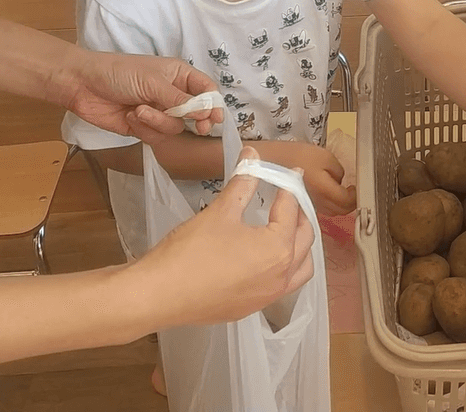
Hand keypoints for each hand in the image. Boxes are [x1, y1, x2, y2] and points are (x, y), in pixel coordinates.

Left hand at [50, 48, 223, 136]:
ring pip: (175, 127)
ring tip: (139, 111)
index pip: (206, 90)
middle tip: (199, 128)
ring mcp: (158, 112)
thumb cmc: (118, 73)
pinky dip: (145, 129)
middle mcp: (172, 95)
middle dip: (195, 120)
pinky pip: (156, 136)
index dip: (214, 104)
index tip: (216, 118)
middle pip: (196, 113)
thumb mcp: (153, 82)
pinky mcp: (144, 128)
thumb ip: (181, 100)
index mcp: (178, 76)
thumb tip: (207, 112)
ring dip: (158, 121)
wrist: (82, 86)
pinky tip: (130, 117)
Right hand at [122, 147, 315, 328]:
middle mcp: (282, 275)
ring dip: (300, 246)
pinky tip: (269, 259)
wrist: (160, 295)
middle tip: (290, 198)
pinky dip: (286, 268)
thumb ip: (243, 183)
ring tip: (288, 228)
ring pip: (301, 268)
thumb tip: (252, 155)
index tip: (291, 174)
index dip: (290, 187)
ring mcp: (268, 296)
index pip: (291, 210)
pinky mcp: (252, 308)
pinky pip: (283, 286)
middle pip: (305, 239)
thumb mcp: (220, 211)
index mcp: (278, 248)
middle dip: (300, 215)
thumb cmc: (191, 250)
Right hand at [270, 144, 356, 216]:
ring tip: (341, 191)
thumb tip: (340, 182)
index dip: (356, 196)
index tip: (357, 187)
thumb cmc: (297, 156)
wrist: (272, 160)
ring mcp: (310, 206)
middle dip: (350, 202)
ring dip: (339, 205)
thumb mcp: (325, 156)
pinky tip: (326, 194)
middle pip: (341, 211)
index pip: (347, 202)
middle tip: (352, 190)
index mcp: (325, 191)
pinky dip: (329, 204)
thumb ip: (339, 172)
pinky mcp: (303, 204)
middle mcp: (318, 203)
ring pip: (331, 212)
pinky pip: (322, 209)